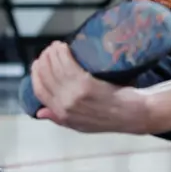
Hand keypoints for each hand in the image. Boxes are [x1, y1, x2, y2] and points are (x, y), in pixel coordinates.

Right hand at [30, 42, 150, 132]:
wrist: (134, 116)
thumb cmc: (111, 119)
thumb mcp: (80, 125)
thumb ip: (59, 118)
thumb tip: (39, 112)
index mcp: (61, 115)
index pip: (39, 91)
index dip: (36, 75)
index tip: (38, 63)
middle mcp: (65, 105)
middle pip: (46, 77)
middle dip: (44, 60)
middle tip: (49, 50)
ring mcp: (75, 95)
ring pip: (55, 68)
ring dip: (52, 53)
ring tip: (56, 46)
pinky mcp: (87, 85)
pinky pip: (67, 65)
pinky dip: (62, 53)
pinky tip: (64, 47)